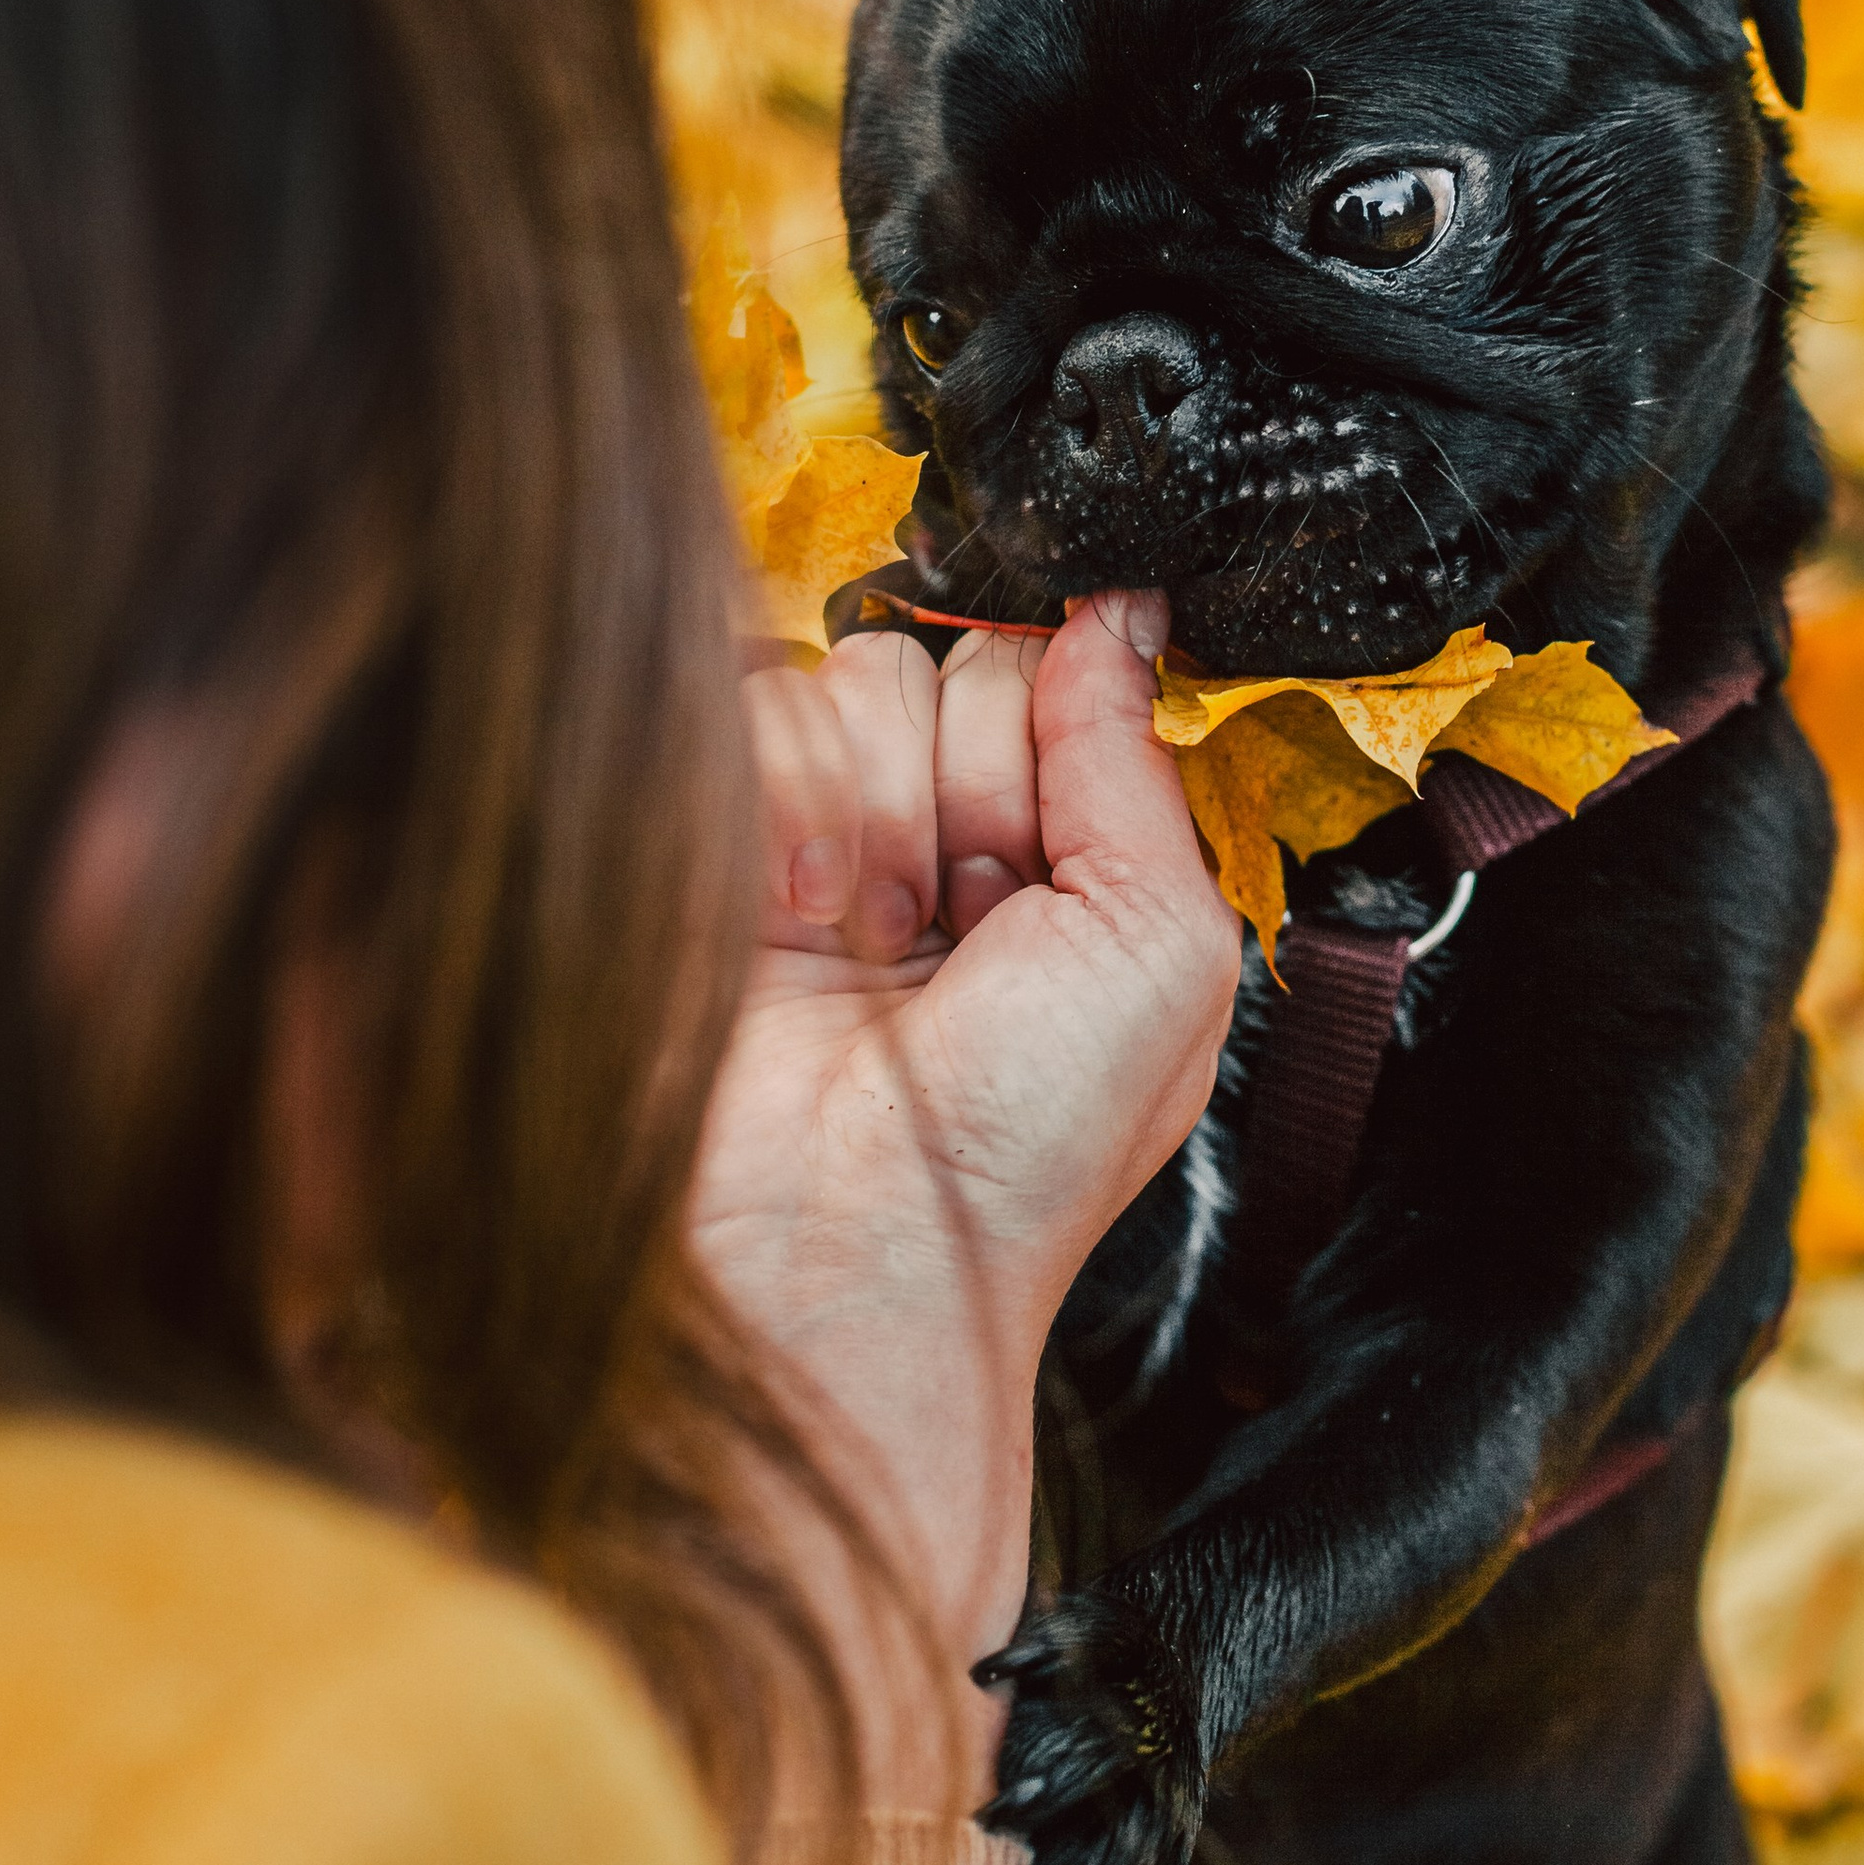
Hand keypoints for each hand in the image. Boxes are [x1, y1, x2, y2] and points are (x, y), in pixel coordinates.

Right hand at [693, 594, 1239, 1809]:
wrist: (838, 1249)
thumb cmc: (1020, 1144)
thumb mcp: (1163, 950)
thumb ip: (1137, 760)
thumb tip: (1121, 614)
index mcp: (1058, 865)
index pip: (1052, 676)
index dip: (1051, 739)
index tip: (1044, 847)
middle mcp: (934, 844)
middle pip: (949, 663)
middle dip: (966, 779)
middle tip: (959, 915)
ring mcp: (810, 841)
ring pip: (847, 680)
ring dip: (867, 809)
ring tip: (866, 939)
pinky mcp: (700, 843)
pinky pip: (742, 714)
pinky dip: (777, 810)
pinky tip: (784, 924)